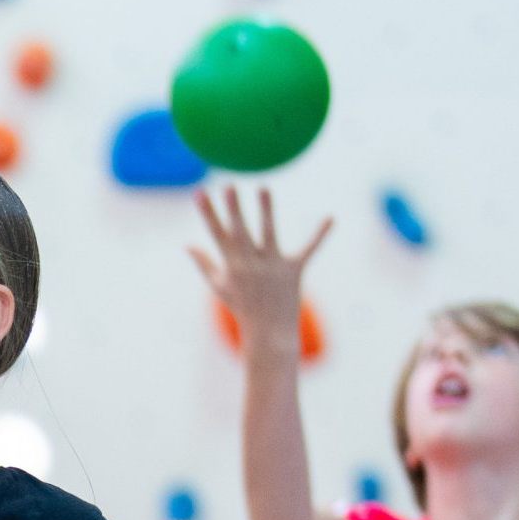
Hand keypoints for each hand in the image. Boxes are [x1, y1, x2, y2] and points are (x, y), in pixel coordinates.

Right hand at [189, 184, 331, 343]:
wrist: (268, 334)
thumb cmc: (242, 307)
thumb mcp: (219, 286)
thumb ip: (204, 263)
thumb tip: (187, 245)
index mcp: (231, 266)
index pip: (216, 234)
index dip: (208, 213)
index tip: (199, 192)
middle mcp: (250, 265)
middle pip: (240, 232)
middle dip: (233, 209)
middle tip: (228, 186)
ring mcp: (272, 267)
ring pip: (268, 234)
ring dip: (265, 211)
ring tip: (263, 187)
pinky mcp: (293, 271)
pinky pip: (308, 250)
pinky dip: (319, 235)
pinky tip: (331, 218)